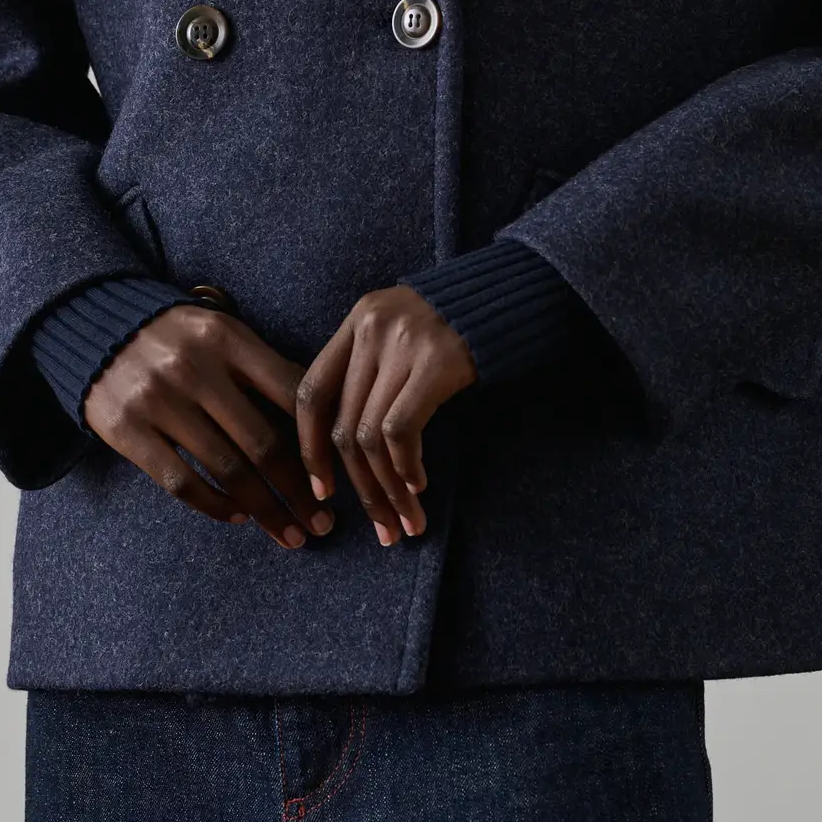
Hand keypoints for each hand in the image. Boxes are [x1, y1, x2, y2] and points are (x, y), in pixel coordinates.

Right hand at [84, 305, 333, 548]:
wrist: (94, 325)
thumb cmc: (178, 337)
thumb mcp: (223, 334)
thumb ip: (264, 369)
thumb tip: (323, 424)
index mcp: (229, 338)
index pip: (290, 393)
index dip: (320, 441)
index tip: (340, 478)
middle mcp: (195, 367)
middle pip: (263, 442)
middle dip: (300, 491)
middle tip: (324, 525)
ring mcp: (158, 398)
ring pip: (227, 469)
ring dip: (265, 510)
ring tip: (291, 535)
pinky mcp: (127, 429)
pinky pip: (181, 480)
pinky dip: (214, 505)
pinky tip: (238, 517)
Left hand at [296, 286, 476, 545]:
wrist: (510, 294)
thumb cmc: (453, 323)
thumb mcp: (399, 330)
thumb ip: (370, 368)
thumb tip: (346, 445)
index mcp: (357, 321)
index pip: (311, 392)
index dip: (310, 447)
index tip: (323, 489)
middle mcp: (371, 329)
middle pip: (344, 424)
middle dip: (359, 486)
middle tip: (379, 527)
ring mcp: (403, 343)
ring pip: (371, 437)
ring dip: (387, 490)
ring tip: (406, 520)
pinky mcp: (437, 360)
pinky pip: (402, 429)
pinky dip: (406, 467)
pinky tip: (419, 485)